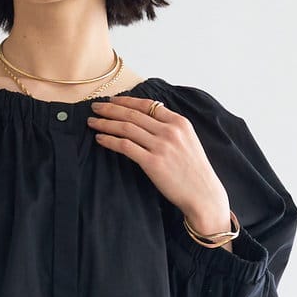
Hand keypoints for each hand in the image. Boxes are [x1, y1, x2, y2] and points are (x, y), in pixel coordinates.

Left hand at [87, 95, 230, 235]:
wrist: (203, 195)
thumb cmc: (194, 172)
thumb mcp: (188, 142)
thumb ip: (171, 130)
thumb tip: (149, 122)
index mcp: (179, 122)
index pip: (148, 105)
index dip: (126, 101)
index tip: (112, 101)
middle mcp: (170, 131)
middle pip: (133, 114)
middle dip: (111, 109)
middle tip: (95, 108)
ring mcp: (161, 146)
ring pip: (126, 128)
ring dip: (106, 123)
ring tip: (92, 122)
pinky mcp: (153, 162)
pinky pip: (125, 146)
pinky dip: (110, 141)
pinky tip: (100, 139)